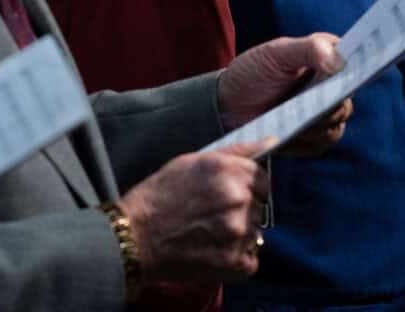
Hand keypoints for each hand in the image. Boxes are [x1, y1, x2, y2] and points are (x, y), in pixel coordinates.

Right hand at [118, 149, 266, 284]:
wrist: (134, 237)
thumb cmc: (158, 196)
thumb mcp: (191, 161)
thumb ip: (235, 152)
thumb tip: (270, 142)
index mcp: (228, 171)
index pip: (262, 178)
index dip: (246, 186)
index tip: (230, 194)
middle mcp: (237, 199)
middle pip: (259, 206)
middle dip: (241, 210)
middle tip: (212, 216)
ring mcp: (238, 232)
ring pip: (255, 232)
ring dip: (239, 234)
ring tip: (208, 234)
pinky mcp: (235, 262)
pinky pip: (251, 258)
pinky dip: (236, 258)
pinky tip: (212, 251)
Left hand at [216, 32, 347, 155]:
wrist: (229, 104)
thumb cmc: (253, 71)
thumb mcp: (276, 54)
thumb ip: (307, 49)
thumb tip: (338, 60)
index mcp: (326, 55)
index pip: (355, 58)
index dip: (362, 64)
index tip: (359, 72)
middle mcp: (331, 84)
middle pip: (347, 95)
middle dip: (332, 101)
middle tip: (314, 103)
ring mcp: (324, 111)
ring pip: (338, 122)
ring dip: (318, 123)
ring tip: (295, 119)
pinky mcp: (314, 136)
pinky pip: (324, 142)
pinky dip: (309, 139)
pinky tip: (291, 132)